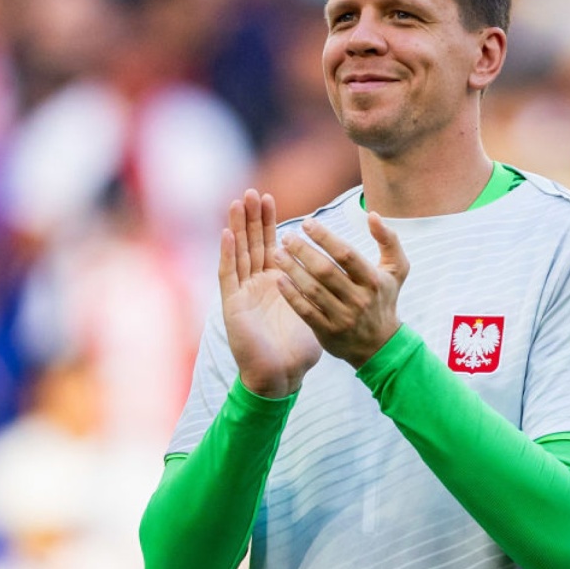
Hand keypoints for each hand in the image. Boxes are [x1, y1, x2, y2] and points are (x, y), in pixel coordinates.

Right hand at [219, 190, 321, 397]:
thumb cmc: (298, 349)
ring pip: (238, 253)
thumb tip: (343, 275)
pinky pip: (229, 275)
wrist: (280, 376)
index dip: (268, 222)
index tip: (269, 198)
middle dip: (252, 218)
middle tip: (252, 192)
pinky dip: (227, 254)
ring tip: (238, 203)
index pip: (270, 245)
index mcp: (276, 283)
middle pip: (252, 243)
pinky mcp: (233, 305)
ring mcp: (243, 293)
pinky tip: (226, 234)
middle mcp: (257, 284)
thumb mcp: (315, 311)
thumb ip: (322, 291)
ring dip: (238, 228)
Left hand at [274, 213, 408, 367]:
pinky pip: (306, 311)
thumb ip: (389, 240)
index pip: (346, 254)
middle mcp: (359, 299)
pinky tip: (280, 279)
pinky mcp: (328, 332)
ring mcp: (343, 317)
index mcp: (373, 281)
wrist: (379, 345)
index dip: (325, 237)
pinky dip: (291, 295)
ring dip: (292, 270)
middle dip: (303, 251)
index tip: (306, 223)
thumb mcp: (396, 269)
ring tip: (278, 254)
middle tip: (286, 237)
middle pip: (325, 271)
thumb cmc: (383, 299)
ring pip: (313, 290)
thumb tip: (373, 215)